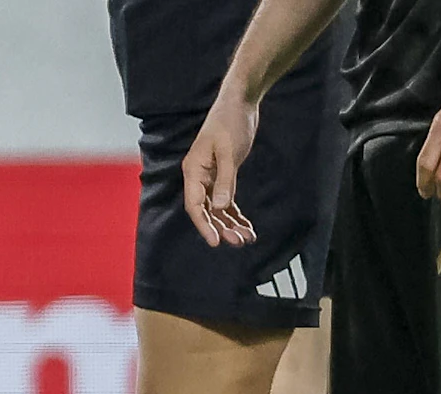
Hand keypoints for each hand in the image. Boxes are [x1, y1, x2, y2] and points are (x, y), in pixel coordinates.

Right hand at [183, 91, 261, 247]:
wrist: (240, 103)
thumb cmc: (231, 123)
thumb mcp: (229, 152)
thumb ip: (225, 181)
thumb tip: (219, 208)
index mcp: (194, 170)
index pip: (194, 205)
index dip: (204, 225)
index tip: (216, 242)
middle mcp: (199, 176)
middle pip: (206, 211)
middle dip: (222, 228)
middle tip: (239, 242)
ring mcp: (210, 177)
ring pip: (217, 209)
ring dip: (230, 225)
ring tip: (247, 238)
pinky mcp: (223, 175)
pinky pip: (227, 201)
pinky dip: (236, 215)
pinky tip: (247, 227)